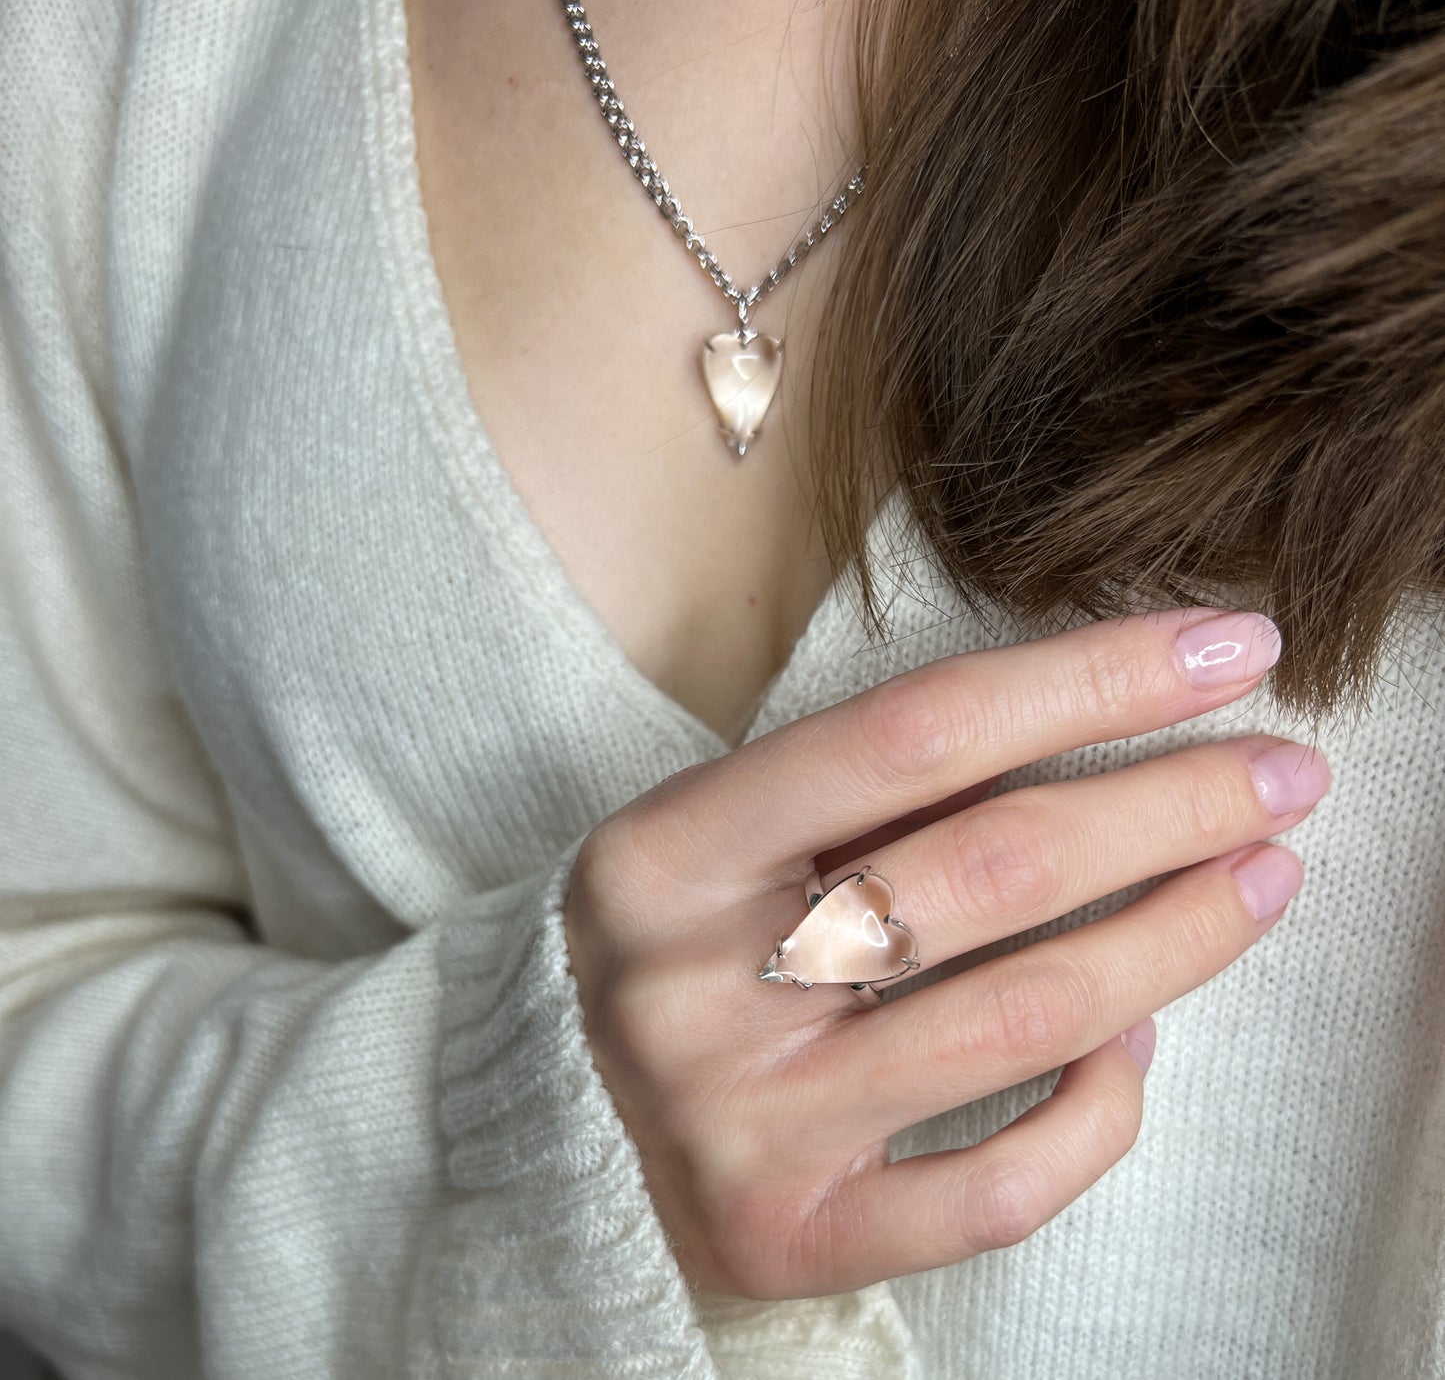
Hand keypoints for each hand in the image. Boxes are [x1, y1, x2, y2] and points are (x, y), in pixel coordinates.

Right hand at [563, 607, 1328, 1299]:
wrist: (559, 1120)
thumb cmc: (680, 943)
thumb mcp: (726, 835)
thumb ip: (871, 793)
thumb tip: (1104, 727)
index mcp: (663, 851)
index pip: (914, 733)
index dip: (1089, 681)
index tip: (1224, 648)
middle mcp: (690, 985)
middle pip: (986, 870)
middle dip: (1169, 806)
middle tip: (1284, 772)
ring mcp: (739, 1123)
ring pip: (1016, 1023)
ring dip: (1175, 941)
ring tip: (1263, 878)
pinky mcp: (789, 1235)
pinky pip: (993, 1189)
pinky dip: (1099, 1112)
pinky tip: (1142, 1041)